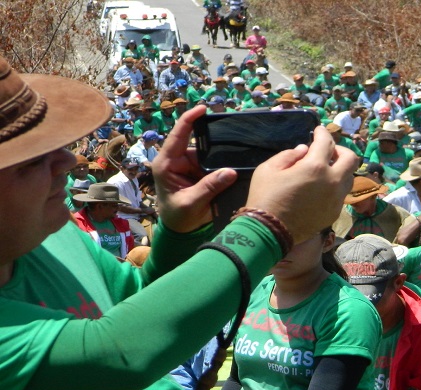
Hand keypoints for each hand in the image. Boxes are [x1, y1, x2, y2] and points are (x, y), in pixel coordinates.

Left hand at [152, 106, 237, 232]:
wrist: (179, 231)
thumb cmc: (178, 218)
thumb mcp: (192, 203)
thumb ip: (210, 187)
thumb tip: (230, 171)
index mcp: (166, 164)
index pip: (177, 136)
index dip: (189, 120)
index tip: (202, 108)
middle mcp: (176, 161)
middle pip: (198, 145)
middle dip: (214, 144)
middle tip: (232, 140)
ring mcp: (188, 166)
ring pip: (208, 155)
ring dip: (220, 159)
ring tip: (235, 159)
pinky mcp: (198, 173)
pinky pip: (212, 165)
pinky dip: (221, 166)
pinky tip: (233, 166)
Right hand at [246, 125, 358, 242]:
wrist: (270, 231)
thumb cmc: (266, 196)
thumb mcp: (269, 168)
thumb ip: (290, 155)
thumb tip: (304, 150)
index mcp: (315, 167)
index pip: (326, 142)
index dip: (323, 133)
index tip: (319, 130)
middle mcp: (332, 181)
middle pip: (351, 159)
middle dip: (340, 150)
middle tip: (328, 151)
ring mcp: (336, 199)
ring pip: (349, 178)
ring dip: (341, 169)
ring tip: (326, 169)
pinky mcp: (334, 213)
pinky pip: (341, 194)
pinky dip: (335, 186)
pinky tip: (322, 188)